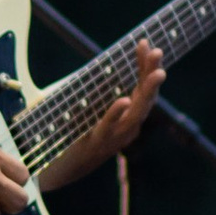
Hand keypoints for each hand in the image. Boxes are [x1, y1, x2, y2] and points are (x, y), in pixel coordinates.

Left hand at [33, 41, 164, 192]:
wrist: (57, 172)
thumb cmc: (72, 138)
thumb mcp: (87, 110)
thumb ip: (96, 91)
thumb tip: (100, 65)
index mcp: (126, 118)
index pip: (141, 88)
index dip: (143, 66)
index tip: (142, 42)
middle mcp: (125, 128)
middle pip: (145, 98)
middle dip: (152, 74)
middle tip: (157, 51)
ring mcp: (113, 139)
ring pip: (137, 114)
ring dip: (147, 92)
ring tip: (158, 73)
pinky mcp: (95, 146)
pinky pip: (108, 129)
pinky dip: (116, 114)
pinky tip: (124, 100)